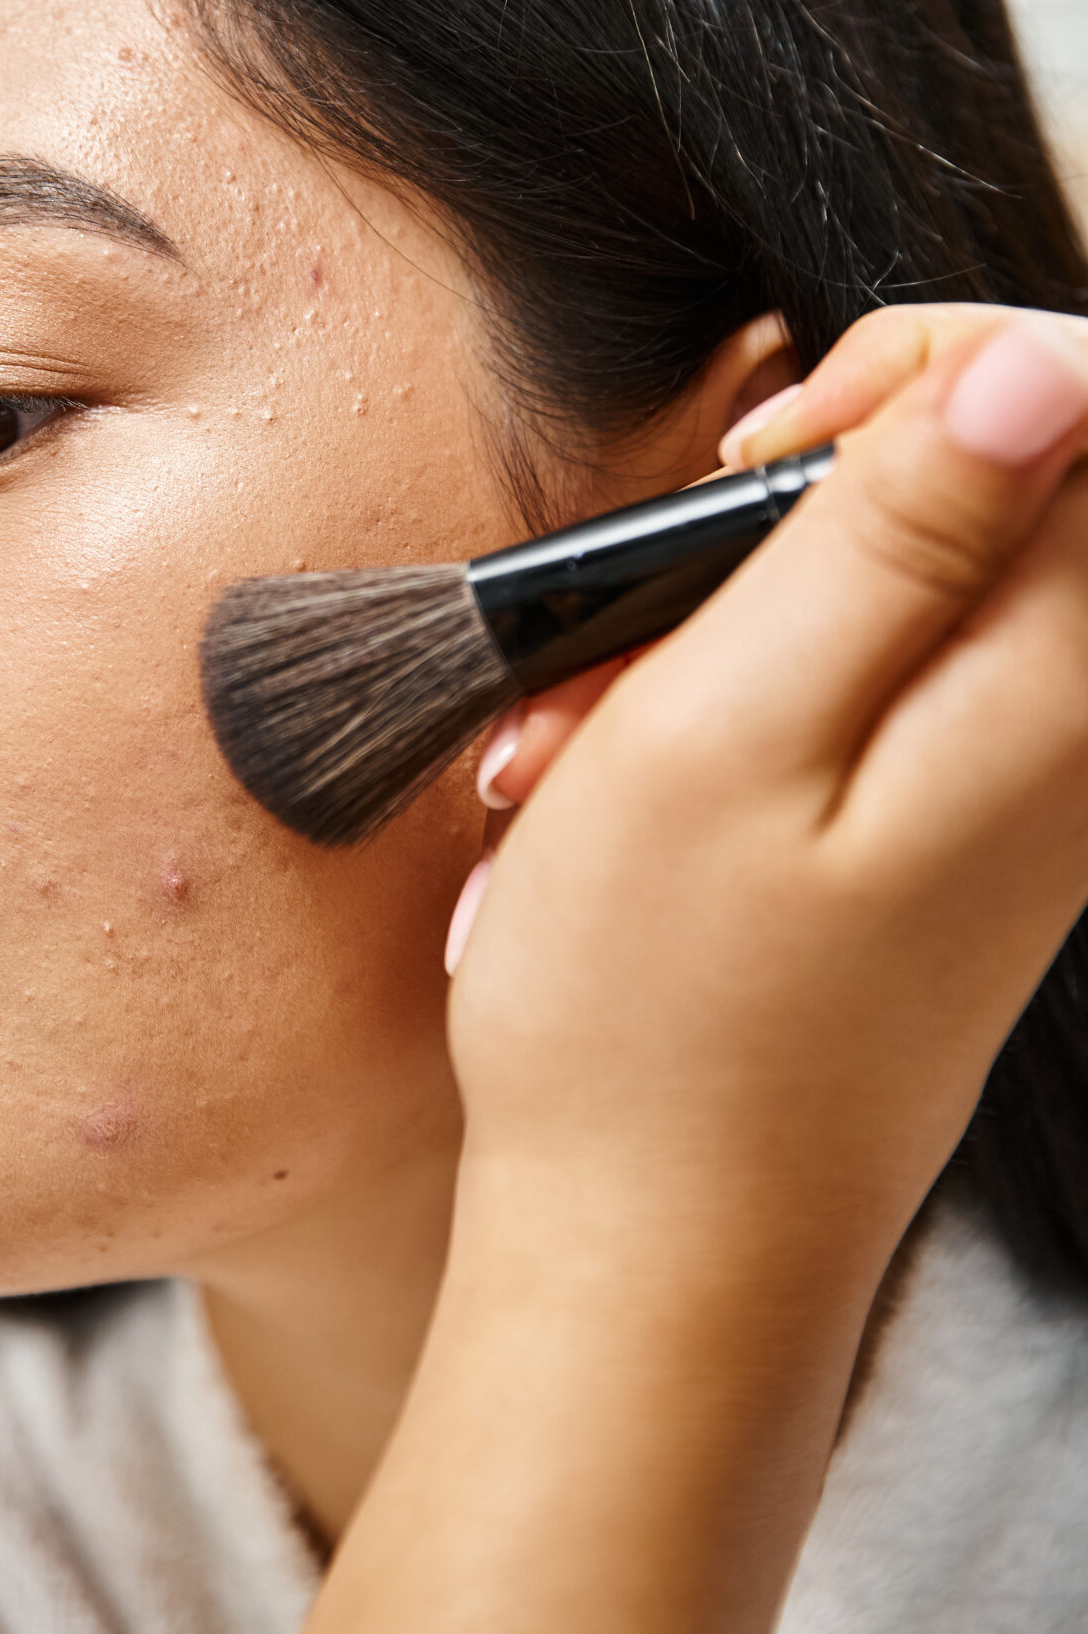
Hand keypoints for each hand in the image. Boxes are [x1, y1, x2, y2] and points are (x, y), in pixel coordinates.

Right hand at [450, 307, 1087, 1302]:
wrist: (659, 1271)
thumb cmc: (657, 1022)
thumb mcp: (727, 727)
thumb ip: (890, 531)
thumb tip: (1047, 362)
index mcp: (1051, 691)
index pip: (1076, 397)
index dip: (911, 377)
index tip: (764, 468)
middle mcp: (1074, 739)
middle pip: (989, 489)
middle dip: (788, 512)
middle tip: (655, 613)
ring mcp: (1021, 801)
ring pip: (903, 594)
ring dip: (728, 621)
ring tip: (595, 739)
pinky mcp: (956, 849)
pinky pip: (872, 697)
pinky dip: (737, 705)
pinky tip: (625, 786)